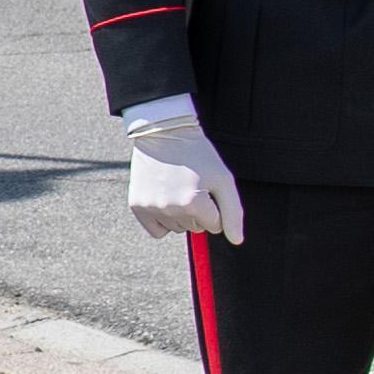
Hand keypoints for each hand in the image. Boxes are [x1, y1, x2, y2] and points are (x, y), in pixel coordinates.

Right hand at [122, 112, 246, 245]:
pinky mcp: (137, 207)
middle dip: (198, 211)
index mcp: (194, 203)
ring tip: (177, 188)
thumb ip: (233, 212)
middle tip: (191, 185)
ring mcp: (152, 209)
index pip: (215, 225)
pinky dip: (163, 221)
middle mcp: (170, 209)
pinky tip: (164, 200)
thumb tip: (236, 241)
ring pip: (177, 229)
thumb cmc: (197, 154)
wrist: (162, 132)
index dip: (214, 206)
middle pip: (195, 228)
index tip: (206, 186)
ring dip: (181, 215)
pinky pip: (157, 231)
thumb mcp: (223, 179)